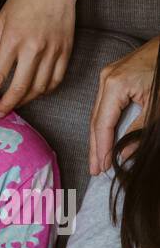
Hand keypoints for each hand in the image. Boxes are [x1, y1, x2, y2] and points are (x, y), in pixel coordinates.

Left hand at [0, 0, 76, 117]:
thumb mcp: (1, 19)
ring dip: (25, 100)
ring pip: (39, 87)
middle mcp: (33, 47)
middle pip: (19, 87)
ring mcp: (52, 50)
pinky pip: (56, 79)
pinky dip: (45, 90)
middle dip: (6, 105)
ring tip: (14, 103)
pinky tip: (36, 92)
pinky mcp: (66, 50)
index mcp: (13, 38)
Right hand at [88, 35, 158, 175]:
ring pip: (97, 113)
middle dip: (95, 147)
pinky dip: (103, 123)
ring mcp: (106, 77)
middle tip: (94, 170)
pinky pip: (103, 105)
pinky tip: (104, 138)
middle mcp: (105, 80)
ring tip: (97, 159)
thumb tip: (125, 154)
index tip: (102, 167)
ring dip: (97, 137)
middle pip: (94, 120)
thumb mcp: (157, 106)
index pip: (103, 124)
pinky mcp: (111, 77)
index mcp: (115, 85)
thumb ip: (139, 131)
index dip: (102, 148)